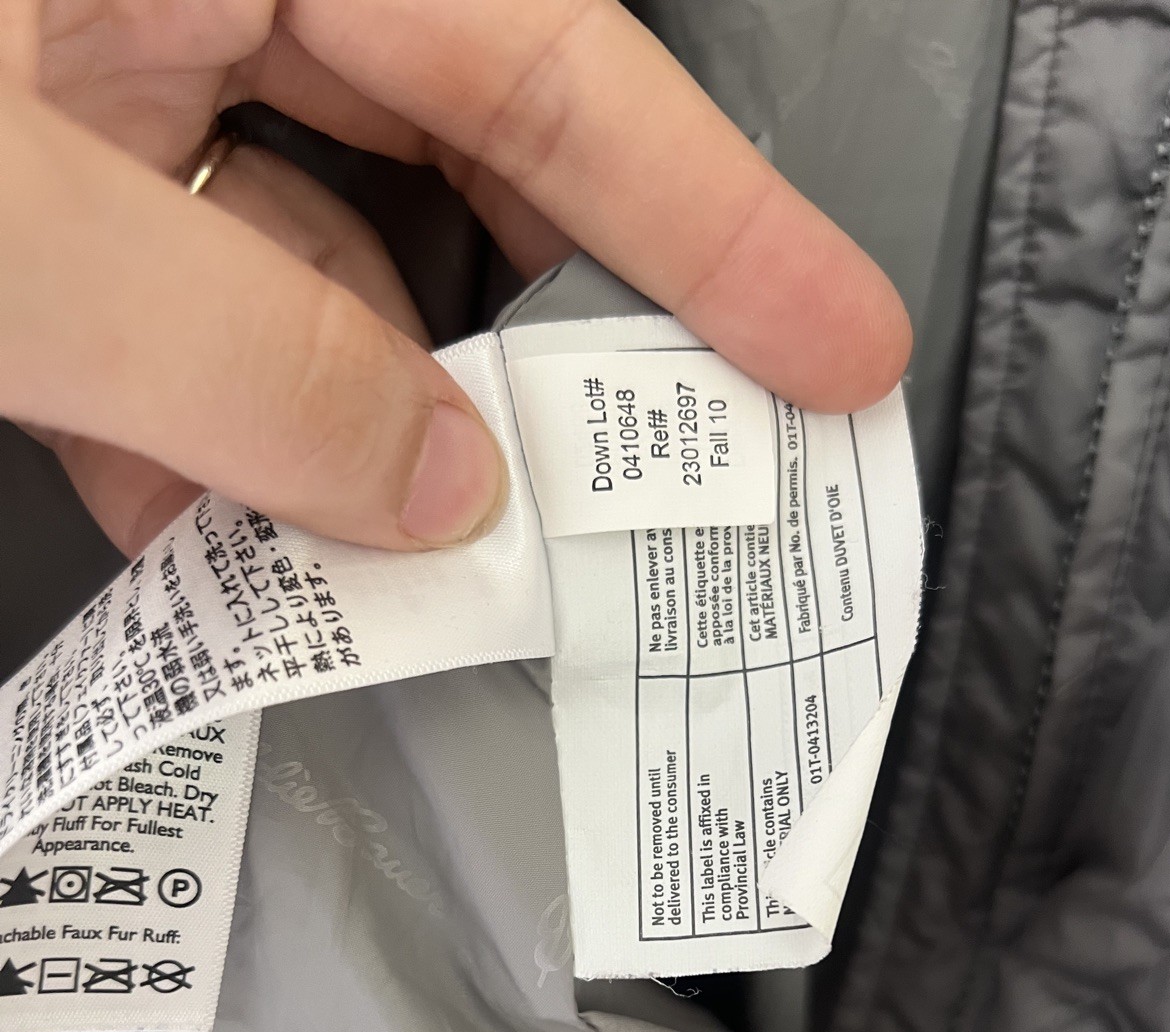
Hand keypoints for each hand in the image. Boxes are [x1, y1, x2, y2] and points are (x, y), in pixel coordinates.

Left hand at [1, 1, 910, 557]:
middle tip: (638, 494)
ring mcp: (95, 72)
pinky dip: (207, 441)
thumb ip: (248, 362)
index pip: (540, 55)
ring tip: (402, 586)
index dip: (712, 216)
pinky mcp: (38, 185)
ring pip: (303, 265)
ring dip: (346, 440)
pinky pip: (179, 313)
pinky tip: (219, 550)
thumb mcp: (10, 242)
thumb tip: (444, 490)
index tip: (835, 347)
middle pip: (451, 162)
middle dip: (528, 351)